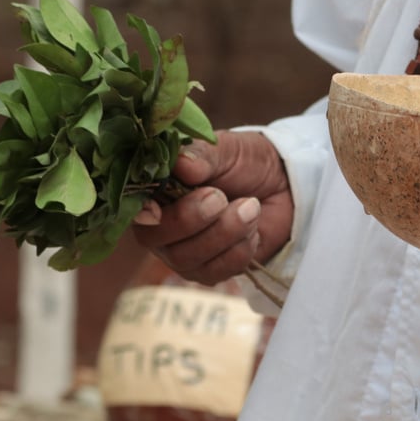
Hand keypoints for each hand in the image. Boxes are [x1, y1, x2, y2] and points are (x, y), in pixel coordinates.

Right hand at [131, 130, 292, 284]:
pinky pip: (219, 271)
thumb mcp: (226, 149)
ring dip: (226, 232)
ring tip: (251, 206)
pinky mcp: (211, 271)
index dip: (146, 211)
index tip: (162, 206)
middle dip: (191, 219)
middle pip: (156, 238)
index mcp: (154, 191)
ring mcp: (184, 253)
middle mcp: (161, 226)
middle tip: (221, 196)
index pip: (133, 207)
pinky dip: (242, 248)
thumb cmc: (246, 164)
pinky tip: (253, 228)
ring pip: (189, 259)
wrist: (286, 186)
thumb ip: (203, 155)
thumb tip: (182, 163)